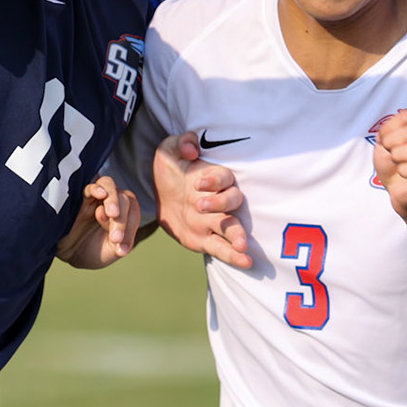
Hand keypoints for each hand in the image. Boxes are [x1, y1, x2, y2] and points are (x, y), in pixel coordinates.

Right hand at [56, 176, 140, 269]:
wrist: (67, 253)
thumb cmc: (91, 250)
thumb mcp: (110, 252)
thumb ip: (120, 245)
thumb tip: (121, 242)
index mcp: (123, 212)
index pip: (133, 211)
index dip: (131, 227)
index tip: (121, 249)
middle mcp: (111, 200)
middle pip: (124, 198)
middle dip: (122, 220)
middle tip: (115, 238)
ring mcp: (95, 197)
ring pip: (109, 186)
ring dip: (113, 200)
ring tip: (112, 214)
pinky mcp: (78, 197)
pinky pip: (89, 187)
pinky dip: (97, 188)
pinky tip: (101, 194)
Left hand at [153, 131, 251, 268]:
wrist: (160, 195)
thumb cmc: (172, 168)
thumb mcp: (170, 150)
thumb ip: (182, 143)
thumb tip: (190, 149)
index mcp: (214, 178)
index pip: (223, 178)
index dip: (213, 180)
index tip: (198, 183)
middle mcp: (219, 200)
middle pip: (231, 201)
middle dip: (220, 204)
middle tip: (200, 206)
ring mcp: (214, 222)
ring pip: (232, 226)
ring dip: (237, 235)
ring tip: (242, 245)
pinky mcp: (205, 240)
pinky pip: (222, 249)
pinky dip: (234, 257)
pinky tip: (246, 262)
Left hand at [371, 109, 406, 219]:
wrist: (398, 190)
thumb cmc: (395, 163)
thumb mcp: (386, 140)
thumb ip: (389, 129)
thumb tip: (391, 131)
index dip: (389, 128)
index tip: (385, 140)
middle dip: (393, 142)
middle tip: (390, 152)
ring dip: (399, 156)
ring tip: (397, 161)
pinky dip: (404, 170)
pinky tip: (403, 173)